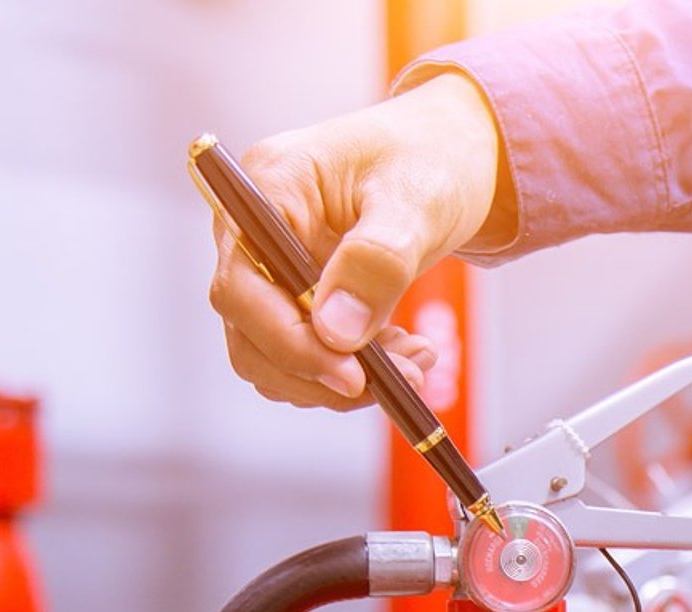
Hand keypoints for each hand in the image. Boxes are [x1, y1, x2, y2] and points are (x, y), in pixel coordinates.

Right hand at [205, 72, 501, 408]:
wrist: (448, 152)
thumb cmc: (430, 157)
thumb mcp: (417, 200)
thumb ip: (377, 260)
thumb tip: (336, 332)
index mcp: (266, 189)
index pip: (243, 286)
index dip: (290, 342)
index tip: (353, 376)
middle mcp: (253, 232)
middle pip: (250, 333)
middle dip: (324, 371)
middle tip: (406, 377)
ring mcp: (272, 266)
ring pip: (275, 356)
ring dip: (344, 378)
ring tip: (417, 360)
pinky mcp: (300, 295)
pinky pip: (308, 352)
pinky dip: (354, 368)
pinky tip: (405, 352)